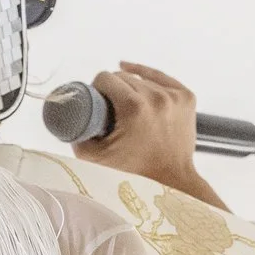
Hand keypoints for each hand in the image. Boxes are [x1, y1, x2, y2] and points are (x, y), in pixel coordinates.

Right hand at [70, 61, 197, 185]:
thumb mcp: (95, 158)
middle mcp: (156, 97)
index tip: (93, 98)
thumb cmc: (134, 173)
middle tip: (107, 107)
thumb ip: (77, 134)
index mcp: (134, 107)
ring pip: (141, 78)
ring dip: (130, 87)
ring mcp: (174, 96)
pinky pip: (162, 77)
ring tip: (124, 105)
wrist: (171, 181)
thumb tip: (68, 116)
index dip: (95, 86)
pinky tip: (134, 73)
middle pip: (123, 77)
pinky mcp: (186, 97)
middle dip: (112, 88)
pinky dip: (148, 77)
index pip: (106, 78)